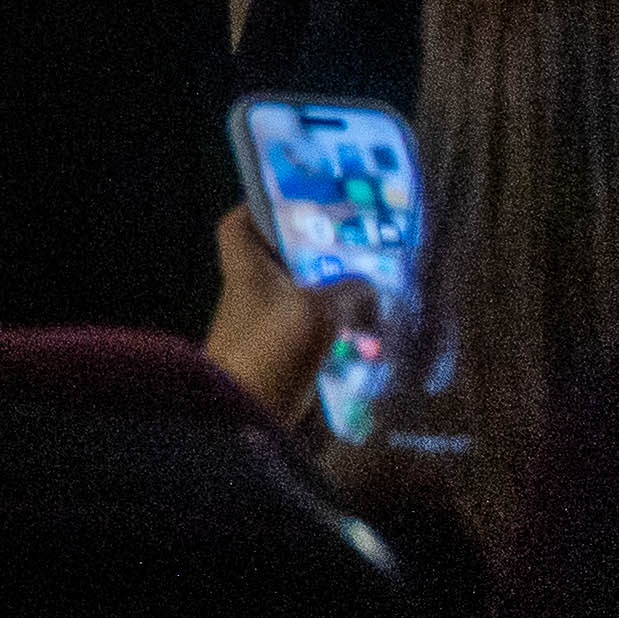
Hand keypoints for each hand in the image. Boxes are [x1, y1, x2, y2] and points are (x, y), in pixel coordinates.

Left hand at [199, 199, 367, 425]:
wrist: (244, 415)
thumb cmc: (270, 350)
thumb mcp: (318, 313)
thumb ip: (348, 292)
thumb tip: (369, 286)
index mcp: (244, 262)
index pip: (244, 219)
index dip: (268, 206)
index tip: (306, 202)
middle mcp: (248, 284)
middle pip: (281, 254)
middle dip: (318, 250)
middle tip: (359, 244)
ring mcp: (262, 317)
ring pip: (299, 289)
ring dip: (331, 288)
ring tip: (374, 282)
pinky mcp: (277, 348)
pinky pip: (308, 322)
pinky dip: (332, 320)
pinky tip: (367, 324)